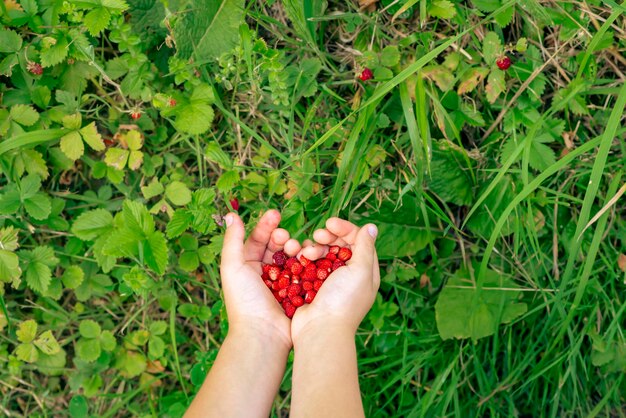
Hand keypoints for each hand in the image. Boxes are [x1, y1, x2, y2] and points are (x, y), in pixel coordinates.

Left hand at [220, 210, 300, 348]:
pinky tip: (309, 256)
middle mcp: (263, 273)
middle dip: (282, 237)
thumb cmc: (244, 301)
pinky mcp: (296, 291)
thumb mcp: (233, 266)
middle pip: (276, 246)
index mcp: (246, 266)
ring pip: (291, 257)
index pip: (257, 239)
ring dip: (294, 248)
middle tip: (285, 236)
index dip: (266, 225)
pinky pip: (303, 271)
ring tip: (296, 247)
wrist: (263, 334)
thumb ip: (233, 240)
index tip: (276, 213)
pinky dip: (306, 262)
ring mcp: (281, 282)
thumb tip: (230, 214)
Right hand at [292, 218, 379, 341]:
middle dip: (327, 237)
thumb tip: (371, 227)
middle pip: (339, 245)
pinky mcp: (313, 286)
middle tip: (317, 235)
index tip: (330, 223)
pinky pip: (308, 265)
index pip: (358, 241)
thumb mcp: (360, 271)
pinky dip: (304, 259)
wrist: (319, 330)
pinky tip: (299, 257)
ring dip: (314, 248)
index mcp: (365, 272)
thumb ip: (365, 247)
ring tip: (306, 252)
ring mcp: (330, 281)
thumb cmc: (343, 301)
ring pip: (322, 254)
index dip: (345, 229)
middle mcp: (349, 275)